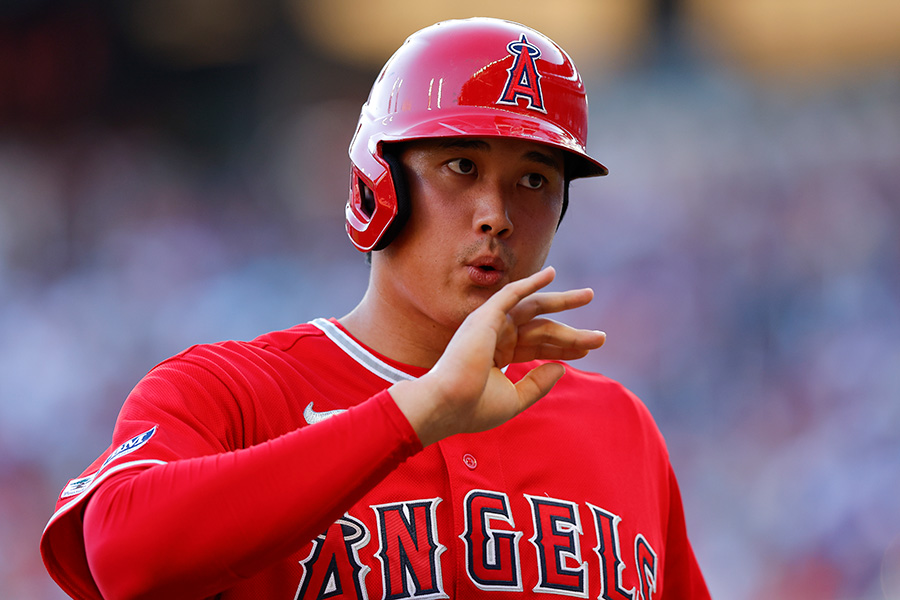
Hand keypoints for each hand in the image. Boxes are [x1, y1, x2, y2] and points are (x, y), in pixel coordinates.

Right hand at [391, 267, 605, 445]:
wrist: (449, 406)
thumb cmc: (474, 408)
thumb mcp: (515, 399)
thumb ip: (538, 384)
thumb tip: (562, 367)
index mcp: (501, 356)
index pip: (539, 347)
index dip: (564, 349)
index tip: (588, 352)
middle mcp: (498, 337)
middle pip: (542, 330)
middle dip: (572, 333)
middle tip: (602, 337)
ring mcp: (492, 325)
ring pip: (534, 310)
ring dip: (562, 301)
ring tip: (588, 295)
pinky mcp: (487, 316)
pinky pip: (512, 293)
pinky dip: (531, 282)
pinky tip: (551, 273)